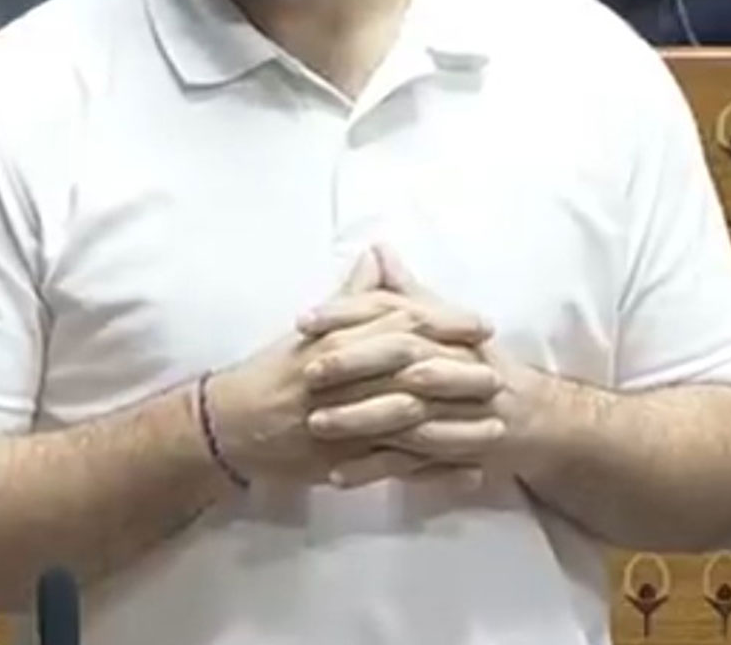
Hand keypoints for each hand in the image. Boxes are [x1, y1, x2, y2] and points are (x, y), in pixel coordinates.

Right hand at [202, 251, 495, 488]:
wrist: (230, 423)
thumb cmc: (275, 371)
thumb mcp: (313, 328)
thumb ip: (353, 296)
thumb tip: (378, 256)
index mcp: (338, 340)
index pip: (400, 325)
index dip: (445, 324)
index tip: (483, 324)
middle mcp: (342, 377)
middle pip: (411, 370)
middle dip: (458, 372)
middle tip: (500, 373)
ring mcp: (343, 421)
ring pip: (409, 422)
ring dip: (456, 425)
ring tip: (498, 428)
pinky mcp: (343, 459)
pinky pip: (396, 467)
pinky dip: (435, 472)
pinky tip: (469, 474)